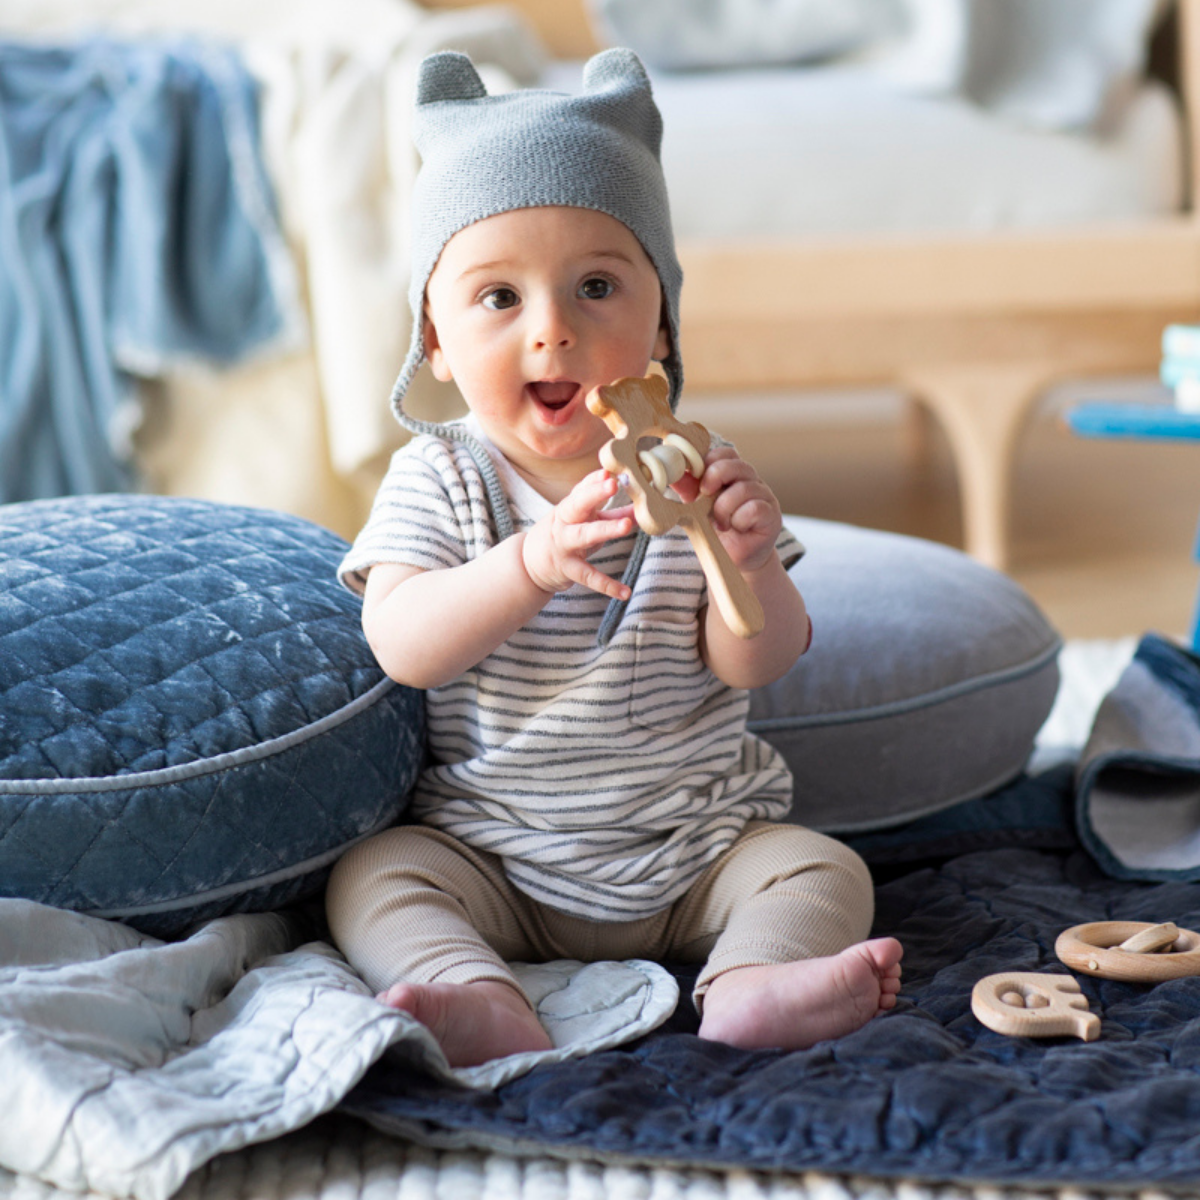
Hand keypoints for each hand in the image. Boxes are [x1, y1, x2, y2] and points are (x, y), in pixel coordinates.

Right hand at [522, 469, 635, 598]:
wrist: (531, 564)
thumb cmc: (565, 536)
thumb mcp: (585, 522)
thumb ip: (613, 515)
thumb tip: (640, 507)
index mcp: (570, 508)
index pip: (581, 489)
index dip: (594, 480)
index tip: (609, 470)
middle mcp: (564, 523)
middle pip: (577, 505)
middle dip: (594, 493)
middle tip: (613, 483)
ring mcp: (564, 546)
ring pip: (584, 535)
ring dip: (606, 529)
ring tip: (627, 526)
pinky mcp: (567, 569)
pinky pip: (589, 576)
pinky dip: (607, 585)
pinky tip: (625, 592)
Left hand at [695, 446, 782, 572]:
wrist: (736, 559)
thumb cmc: (718, 531)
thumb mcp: (698, 509)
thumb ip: (689, 491)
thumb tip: (673, 476)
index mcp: (734, 475)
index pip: (726, 454)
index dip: (710, 460)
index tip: (696, 477)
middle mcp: (752, 481)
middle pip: (738, 464)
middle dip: (715, 476)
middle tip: (703, 494)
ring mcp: (764, 496)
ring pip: (745, 488)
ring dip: (724, 507)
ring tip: (720, 523)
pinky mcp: (771, 515)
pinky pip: (755, 508)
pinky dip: (739, 519)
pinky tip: (735, 528)